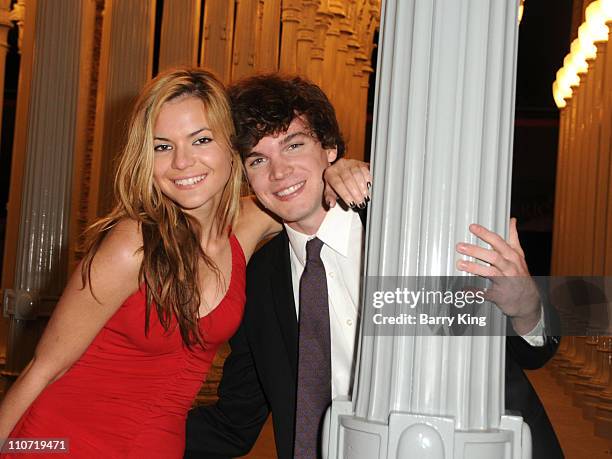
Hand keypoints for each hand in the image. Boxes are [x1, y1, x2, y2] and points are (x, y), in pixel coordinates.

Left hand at [323, 158, 370, 208]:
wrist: (341, 170)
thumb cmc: (335, 183)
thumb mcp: (330, 191)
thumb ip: (330, 198)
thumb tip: (331, 204)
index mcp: (330, 173)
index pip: (337, 184)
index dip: (346, 195)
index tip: (352, 204)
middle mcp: (339, 165)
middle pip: (348, 179)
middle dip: (356, 193)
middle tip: (360, 203)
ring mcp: (350, 162)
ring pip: (357, 174)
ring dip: (363, 188)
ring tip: (365, 197)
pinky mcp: (359, 162)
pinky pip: (365, 169)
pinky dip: (367, 179)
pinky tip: (368, 187)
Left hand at [455, 218, 540, 334]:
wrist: (528, 301)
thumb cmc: (520, 276)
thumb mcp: (519, 256)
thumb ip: (513, 238)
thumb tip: (512, 220)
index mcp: (513, 256)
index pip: (498, 242)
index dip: (485, 234)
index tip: (472, 227)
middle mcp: (510, 268)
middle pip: (493, 257)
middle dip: (476, 250)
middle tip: (460, 246)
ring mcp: (506, 282)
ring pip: (490, 273)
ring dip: (475, 268)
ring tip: (460, 264)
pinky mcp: (500, 296)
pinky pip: (486, 293)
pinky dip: (475, 291)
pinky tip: (464, 287)